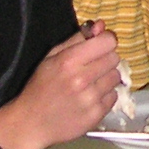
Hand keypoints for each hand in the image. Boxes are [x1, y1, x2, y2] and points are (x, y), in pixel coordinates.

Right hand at [0, 23, 121, 148]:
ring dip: (106, 77)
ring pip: (116, 77)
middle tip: (92, 66)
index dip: (105, 41)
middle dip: (105, 59)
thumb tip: (101, 25)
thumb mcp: (51, 57)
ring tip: (90, 83)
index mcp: (69, 61)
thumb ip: (77, 39)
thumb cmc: (40, 87)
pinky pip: (114, 96)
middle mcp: (82, 79)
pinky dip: (105, 95)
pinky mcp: (96, 115)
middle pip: (114, 58)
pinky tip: (90, 97)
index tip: (99, 45)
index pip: (108, 42)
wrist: (32, 123)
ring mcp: (90, 99)